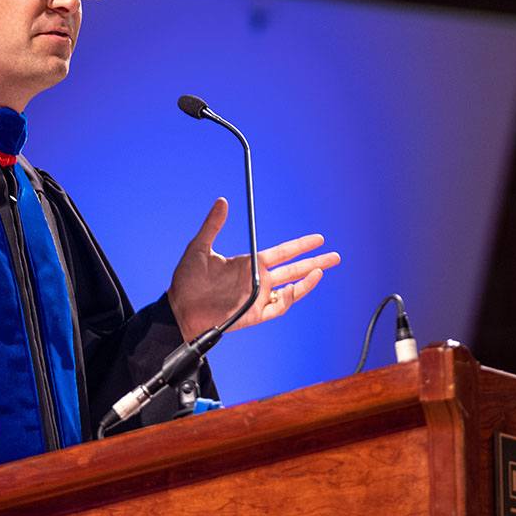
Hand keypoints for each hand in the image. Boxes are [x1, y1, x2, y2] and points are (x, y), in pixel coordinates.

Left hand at [165, 197, 339, 341]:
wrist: (180, 307)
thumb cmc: (187, 280)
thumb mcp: (200, 246)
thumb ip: (213, 225)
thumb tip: (222, 201)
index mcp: (250, 263)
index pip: (283, 252)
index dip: (300, 245)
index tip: (318, 238)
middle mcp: (257, 279)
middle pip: (294, 269)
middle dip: (315, 262)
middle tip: (335, 256)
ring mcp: (257, 297)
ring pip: (291, 290)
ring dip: (307, 281)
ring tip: (321, 270)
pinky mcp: (253, 314)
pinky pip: (277, 307)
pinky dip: (288, 298)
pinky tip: (295, 287)